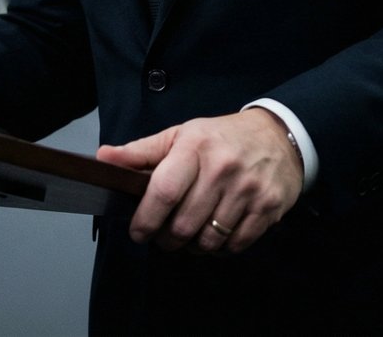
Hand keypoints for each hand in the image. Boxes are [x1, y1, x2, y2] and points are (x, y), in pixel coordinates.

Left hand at [96, 110, 301, 255]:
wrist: (279, 135)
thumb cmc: (221, 138)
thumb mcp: (180, 135)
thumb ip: (141, 151)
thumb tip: (103, 158)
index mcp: (194, 147)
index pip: (163, 192)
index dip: (145, 220)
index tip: (138, 231)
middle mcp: (222, 168)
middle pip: (183, 225)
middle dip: (167, 239)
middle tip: (165, 235)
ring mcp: (248, 189)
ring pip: (209, 240)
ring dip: (194, 246)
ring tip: (191, 233)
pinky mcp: (268, 207)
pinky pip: (235, 245)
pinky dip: (221, 248)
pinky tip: (217, 232)